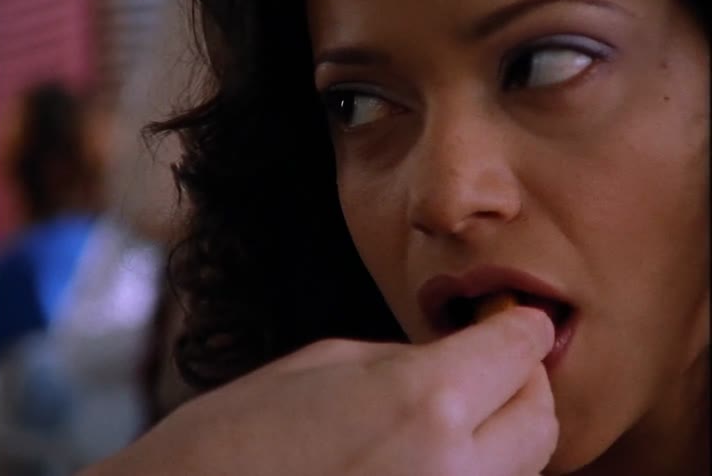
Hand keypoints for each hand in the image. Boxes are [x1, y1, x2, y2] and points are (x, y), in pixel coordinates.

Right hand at [79, 306, 556, 475]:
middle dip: (523, 380)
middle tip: (490, 360)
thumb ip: (406, 362)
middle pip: (540, 418)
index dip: (518, 324)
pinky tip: (421, 452)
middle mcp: (453, 470)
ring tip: (452, 408)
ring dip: (500, 430)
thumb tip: (455, 364)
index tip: (511, 314)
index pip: (519, 349)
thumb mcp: (323, 364)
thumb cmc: (233, 433)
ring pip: (520, 466)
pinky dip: (469, 468)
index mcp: (423, 401)